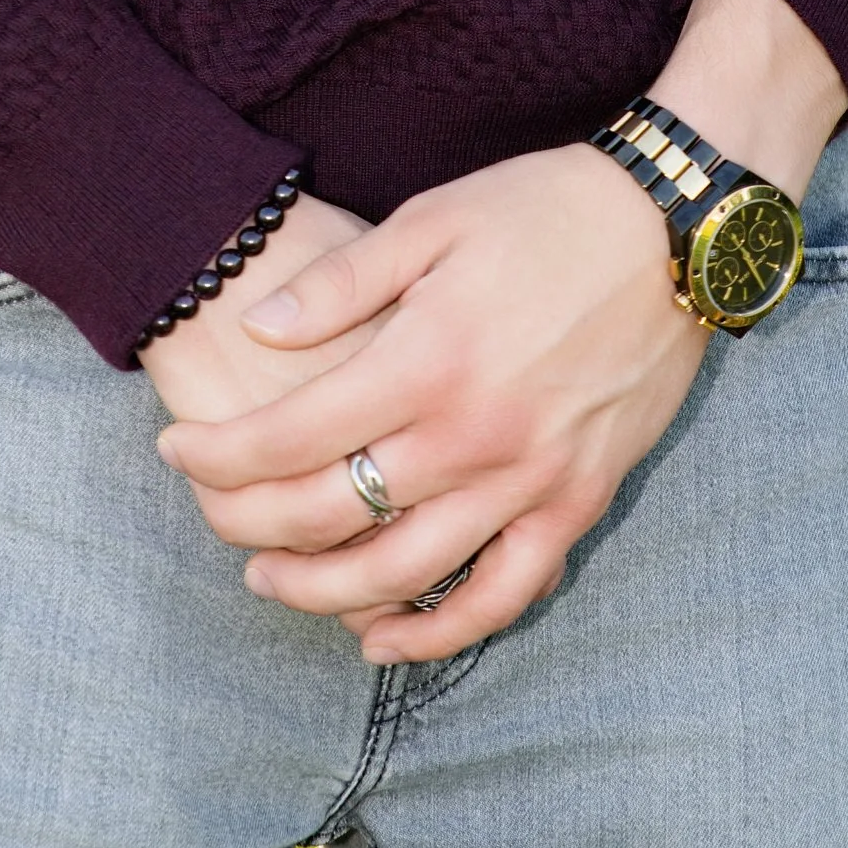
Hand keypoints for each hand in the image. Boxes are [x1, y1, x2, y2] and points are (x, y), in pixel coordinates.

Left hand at [153, 143, 703, 663]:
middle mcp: (474, 434)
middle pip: (332, 513)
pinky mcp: (577, 503)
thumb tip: (256, 328)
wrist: (674, 231)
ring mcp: (530, 479)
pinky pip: (503, 595)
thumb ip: (342, 283)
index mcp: (427, 357)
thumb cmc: (545, 210)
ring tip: (268, 580)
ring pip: (405, 573)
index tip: (174, 450)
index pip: (293, 434)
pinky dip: (440, 632)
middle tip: (209, 513)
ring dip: (322, 592)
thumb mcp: (433, 219)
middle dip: (249, 523)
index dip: (219, 453)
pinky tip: (384, 637)